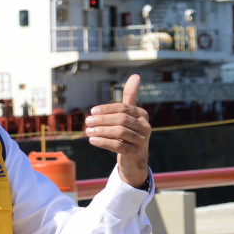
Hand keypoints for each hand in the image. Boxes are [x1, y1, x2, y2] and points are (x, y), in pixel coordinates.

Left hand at [86, 74, 151, 188]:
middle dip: (102, 120)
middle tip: (87, 122)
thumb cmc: (129, 132)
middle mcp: (145, 127)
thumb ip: (130, 96)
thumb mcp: (129, 114)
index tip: (92, 111)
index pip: (123, 108)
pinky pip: (118, 146)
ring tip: (87, 132)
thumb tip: (136, 75)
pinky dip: (104, 142)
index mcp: (142, 115)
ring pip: (120, 132)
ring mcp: (142, 141)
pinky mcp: (136, 153)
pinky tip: (92, 141)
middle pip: (121, 119)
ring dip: (101, 131)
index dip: (106, 109)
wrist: (135, 158)